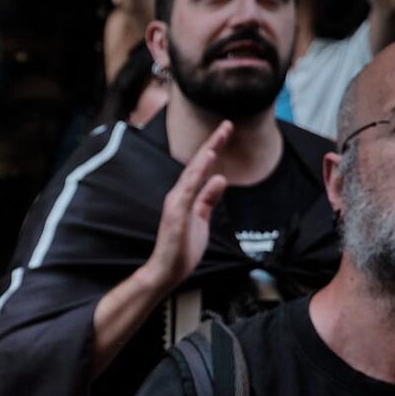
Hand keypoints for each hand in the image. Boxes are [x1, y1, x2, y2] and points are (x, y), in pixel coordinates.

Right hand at [143, 119, 230, 293]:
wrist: (167, 271)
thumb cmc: (182, 248)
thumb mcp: (201, 219)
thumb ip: (208, 199)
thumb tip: (220, 179)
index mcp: (185, 196)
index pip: (201, 168)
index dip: (214, 148)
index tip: (226, 132)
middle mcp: (178, 196)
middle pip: (197, 165)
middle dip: (212, 144)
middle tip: (227, 125)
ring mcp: (176, 204)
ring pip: (192, 174)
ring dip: (205, 155)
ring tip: (218, 138)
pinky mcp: (176, 214)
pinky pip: (188, 191)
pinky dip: (197, 175)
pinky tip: (207, 163)